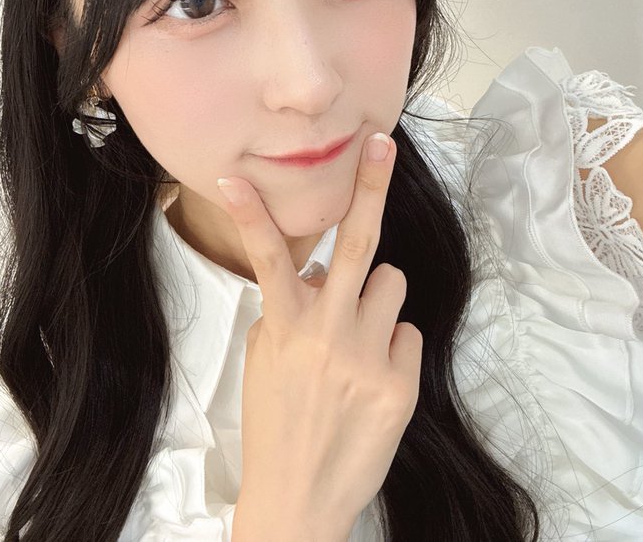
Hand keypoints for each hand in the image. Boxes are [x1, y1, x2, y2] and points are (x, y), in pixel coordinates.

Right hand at [217, 132, 421, 531]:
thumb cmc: (277, 424)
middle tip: (381, 144)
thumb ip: (286, 309)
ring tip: (355, 336)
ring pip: (391, 285)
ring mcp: (368, 359)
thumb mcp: (263, 361)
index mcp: (284, 327)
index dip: (250, 213)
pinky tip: (370, 377)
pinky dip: (390, 346)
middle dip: (371, 186)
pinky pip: (406, 333)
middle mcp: (328, 335)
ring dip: (375, 298)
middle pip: (358, 245)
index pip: (267, 256)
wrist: (300, 498)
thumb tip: (314, 272)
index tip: (236, 176)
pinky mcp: (400, 385)